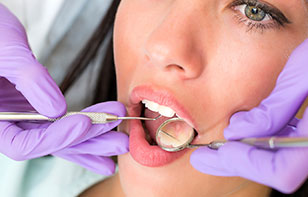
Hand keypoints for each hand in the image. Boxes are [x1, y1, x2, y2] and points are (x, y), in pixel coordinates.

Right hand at [0, 4, 127, 174]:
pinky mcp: (37, 104)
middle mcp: (8, 122)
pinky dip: (83, 124)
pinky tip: (102, 128)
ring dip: (92, 138)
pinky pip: (61, 120)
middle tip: (119, 142)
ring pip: (59, 135)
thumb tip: (57, 110)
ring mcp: (24, 114)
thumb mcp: (5, 51)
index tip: (84, 122)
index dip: (56, 138)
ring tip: (120, 141)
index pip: (23, 144)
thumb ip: (29, 80)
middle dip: (87, 142)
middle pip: (50, 144)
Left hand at [190, 39, 307, 193]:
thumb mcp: (305, 73)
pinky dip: (257, 140)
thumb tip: (237, 131)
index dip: (244, 163)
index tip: (214, 151)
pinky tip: (240, 130)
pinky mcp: (307, 129)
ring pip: (274, 158)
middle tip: (202, 159)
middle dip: (233, 163)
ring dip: (243, 153)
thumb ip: (275, 107)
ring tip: (214, 149)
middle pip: (271, 169)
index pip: (281, 170)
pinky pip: (281, 142)